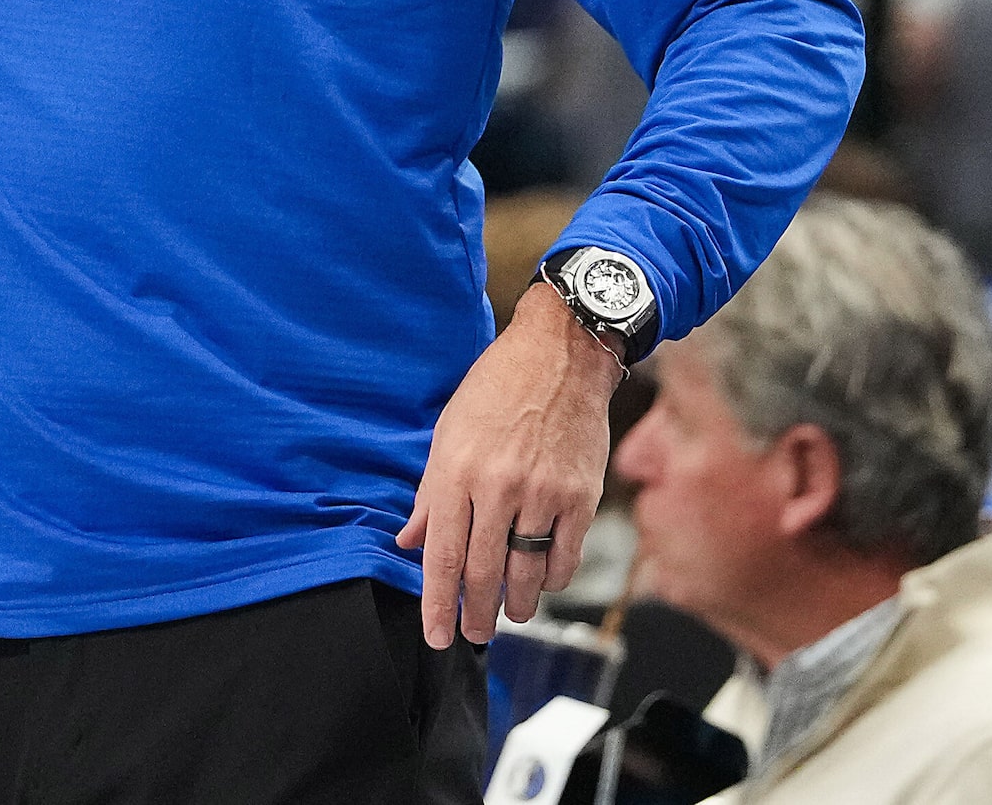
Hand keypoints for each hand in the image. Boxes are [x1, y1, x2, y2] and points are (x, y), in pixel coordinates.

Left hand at [397, 280, 619, 648]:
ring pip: (527, 571)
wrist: (559, 357)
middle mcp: (499, 488)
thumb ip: (430, 495)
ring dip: (517, 604)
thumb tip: (410, 542)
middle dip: (476, 614)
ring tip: (509, 615)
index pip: (443, 556)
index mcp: (457, 472)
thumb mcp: (447, 433)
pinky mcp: (581, 496)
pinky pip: (565, 554)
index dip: (438, 603)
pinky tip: (542, 584)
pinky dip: (552, 578)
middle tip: (473, 635)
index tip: (436, 635)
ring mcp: (544, 493)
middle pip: (484, 572)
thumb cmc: (495, 390)